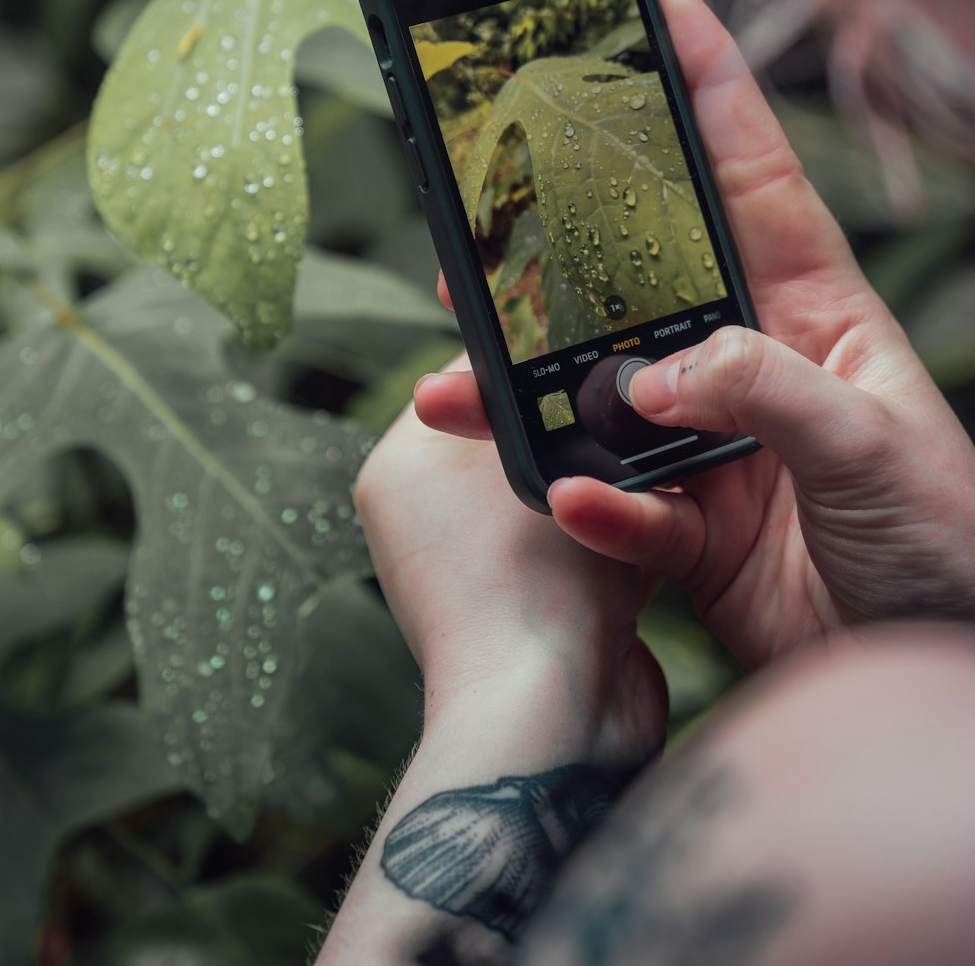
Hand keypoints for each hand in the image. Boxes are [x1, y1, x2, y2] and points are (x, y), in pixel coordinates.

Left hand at [354, 357, 666, 760]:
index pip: (467, 378)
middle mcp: (427, 517)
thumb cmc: (527, 584)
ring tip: (649, 466)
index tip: (589, 340)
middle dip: (577, 423)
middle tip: (629, 400)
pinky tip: (659, 522)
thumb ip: (541, 404)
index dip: (532, 356)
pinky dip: (617, 535)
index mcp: (401, 465)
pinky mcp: (534, 609)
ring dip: (606, 482)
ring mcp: (479, 568)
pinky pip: (581, 545)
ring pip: (559, 491)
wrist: (553, 720)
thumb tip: (562, 369)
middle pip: (518, 435)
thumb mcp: (530, 459)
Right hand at [416, 0, 974, 671]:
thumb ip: (765, 391)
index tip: (665, 14)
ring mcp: (714, 444)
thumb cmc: (950, 541)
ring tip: (467, 382)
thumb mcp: (875, 443)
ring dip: (535, 390)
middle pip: (641, 282)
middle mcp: (752, 365)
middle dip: (565, 247)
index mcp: (815, 314)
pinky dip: (593, 503)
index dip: (712, 93)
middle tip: (489, 216)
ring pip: (602, 393)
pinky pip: (621, 501)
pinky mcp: (688, 525)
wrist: (931, 665)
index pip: (754, 181)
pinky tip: (574, 501)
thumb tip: (656, 373)